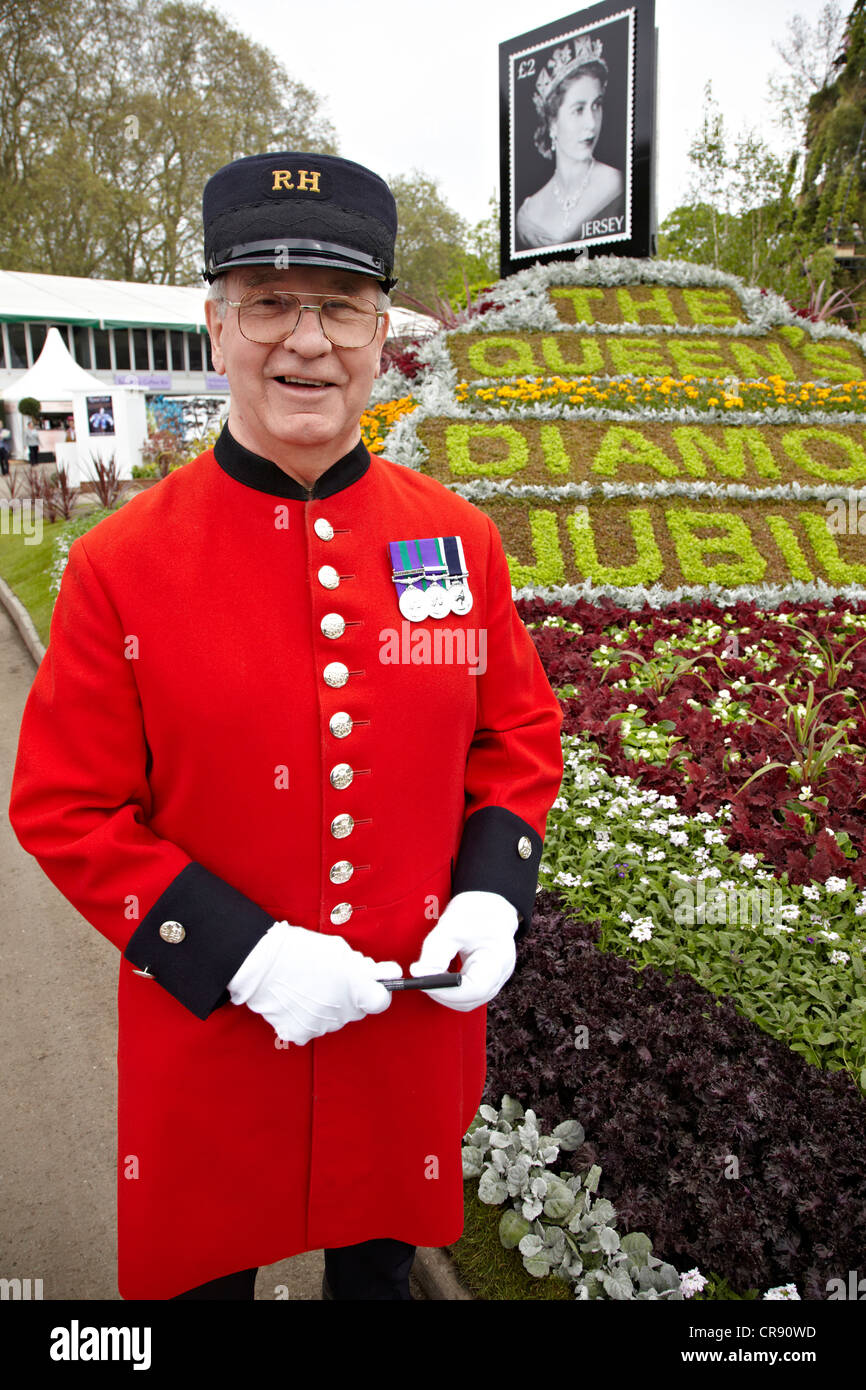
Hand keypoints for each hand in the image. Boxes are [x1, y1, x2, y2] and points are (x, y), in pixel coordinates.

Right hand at [228, 921, 400, 1044]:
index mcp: (355, 987)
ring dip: (327, 1009)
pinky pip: (311, 1029)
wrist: (261, 963)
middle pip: (356, 1011)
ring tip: (307, 988)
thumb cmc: (299, 950)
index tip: (369, 986)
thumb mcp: (338, 950)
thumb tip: (384, 974)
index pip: (381, 1001)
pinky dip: (305, 1019)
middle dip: (349, 998)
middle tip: (330, 980)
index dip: (376, 992)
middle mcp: (342, 1011)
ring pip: (333, 1020)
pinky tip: (295, 1002)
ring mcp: (321, 1025)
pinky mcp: (301, 1034)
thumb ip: (363, 966)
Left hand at [408, 891, 518, 1011]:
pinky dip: (451, 989)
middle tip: (422, 978)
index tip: (424, 982)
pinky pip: (467, 994)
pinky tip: (440, 975)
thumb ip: (434, 952)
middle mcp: (501, 974)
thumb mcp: (451, 926)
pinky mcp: (486, 981)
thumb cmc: (475, 912)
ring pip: (468, 1001)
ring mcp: (495, 980)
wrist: (490, 904)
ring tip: (431, 973)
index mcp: (498, 959)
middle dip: (443, 993)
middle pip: (471, 999)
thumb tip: (418, 974)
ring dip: (446, 993)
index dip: (447, 991)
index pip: (475, 989)